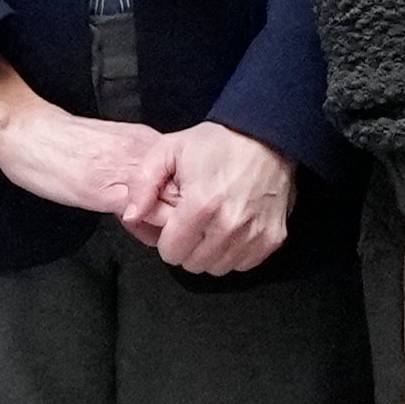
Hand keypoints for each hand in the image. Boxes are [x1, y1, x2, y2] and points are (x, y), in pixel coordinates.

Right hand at [0, 55, 175, 226]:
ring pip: (171, 204)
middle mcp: (144, 153)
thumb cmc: (63, 143)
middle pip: (186, 190)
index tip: (176, 215)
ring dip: (168, 226)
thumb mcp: (111, 150)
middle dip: (182, 216)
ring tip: (154, 234)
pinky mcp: (107, 190)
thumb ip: (136, 171)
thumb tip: (155, 198)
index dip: (186, 201)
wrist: (28, 130)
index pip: (187, 176)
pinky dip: (146, 229)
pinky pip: (144, 215)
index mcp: (147, 142)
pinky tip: (134, 230)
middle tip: (171, 231)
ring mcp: (128, 171)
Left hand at [142, 120, 294, 278]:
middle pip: (194, 264)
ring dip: (211, 252)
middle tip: (193, 224)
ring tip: (213, 226)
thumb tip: (131, 216)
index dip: (168, 239)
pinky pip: (245, 263)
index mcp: (201, 206)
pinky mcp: (273, 238)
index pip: (171, 252)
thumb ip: (142, 185)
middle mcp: (229, 225)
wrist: (266, 136)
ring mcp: (254, 234)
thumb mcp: (168, 151)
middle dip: (188, 247)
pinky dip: (236, 253)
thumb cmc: (218, 142)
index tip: (175, 223)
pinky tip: (233, 230)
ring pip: (219, 268)